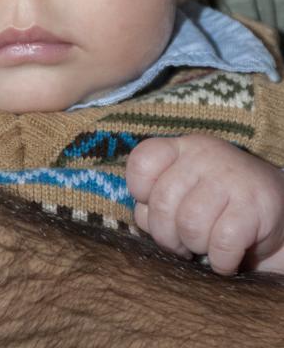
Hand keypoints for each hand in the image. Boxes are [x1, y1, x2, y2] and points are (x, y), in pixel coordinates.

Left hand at [126, 134, 283, 274]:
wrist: (277, 210)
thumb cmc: (218, 203)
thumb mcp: (185, 189)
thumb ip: (157, 199)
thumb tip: (142, 217)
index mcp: (181, 148)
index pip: (141, 162)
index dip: (140, 193)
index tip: (154, 207)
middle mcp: (203, 156)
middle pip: (161, 203)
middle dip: (167, 235)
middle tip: (183, 241)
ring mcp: (230, 178)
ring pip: (189, 225)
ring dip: (196, 247)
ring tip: (207, 244)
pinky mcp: (254, 206)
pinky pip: (222, 244)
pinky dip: (221, 261)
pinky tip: (227, 257)